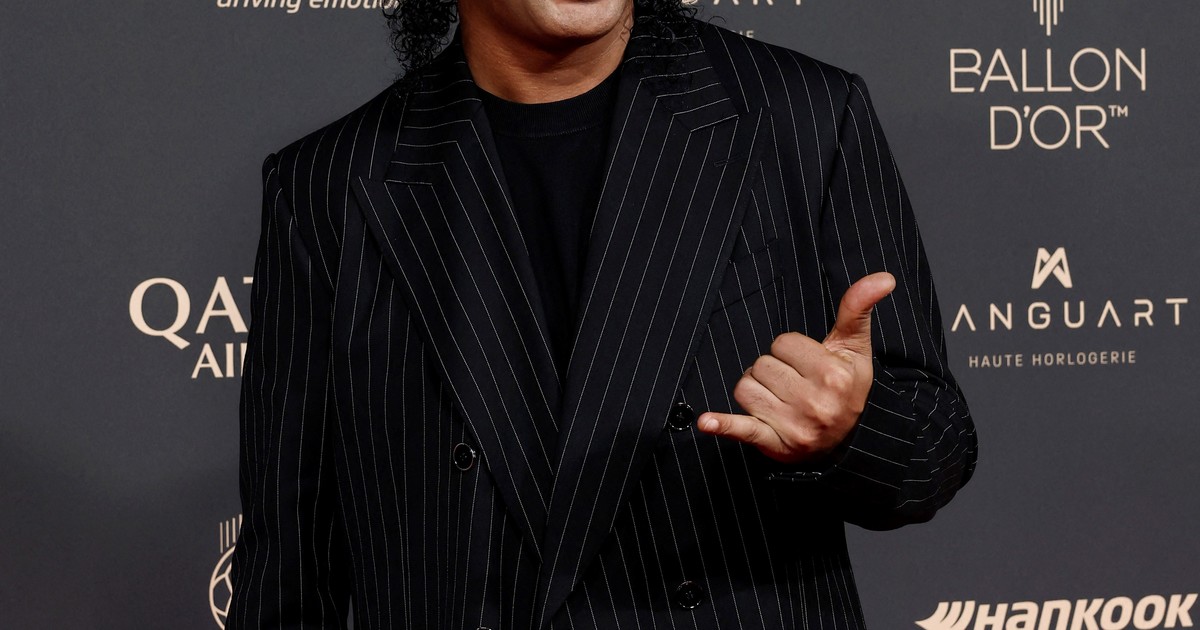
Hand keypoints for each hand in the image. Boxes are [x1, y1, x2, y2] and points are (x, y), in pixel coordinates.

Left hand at [696, 272, 895, 463]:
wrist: (846, 441)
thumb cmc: (847, 387)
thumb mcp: (854, 348)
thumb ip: (858, 309)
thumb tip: (883, 277)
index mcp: (833, 375)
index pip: (783, 343)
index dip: (791, 351)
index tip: (807, 366)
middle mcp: (815, 402)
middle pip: (762, 364)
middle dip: (774, 370)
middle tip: (795, 385)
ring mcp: (793, 424)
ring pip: (746, 387)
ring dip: (756, 390)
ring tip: (782, 401)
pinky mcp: (773, 442)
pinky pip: (742, 429)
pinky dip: (723, 425)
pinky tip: (706, 422)